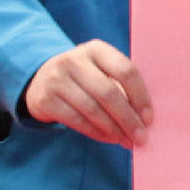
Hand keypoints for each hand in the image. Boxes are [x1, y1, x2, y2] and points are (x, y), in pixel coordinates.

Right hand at [26, 40, 149, 145]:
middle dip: (128, 119)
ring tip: (125, 141)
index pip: (125, 71)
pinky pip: (77, 121)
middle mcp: (74, 60)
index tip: (148, 118)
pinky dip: (96, 133)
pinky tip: (108, 138)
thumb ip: (122, 87)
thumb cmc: (85, 78)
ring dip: (113, 129)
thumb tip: (143, 119)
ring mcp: (57, 79)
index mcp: (96, 49)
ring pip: (92, 109)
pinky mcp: (46, 99)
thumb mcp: (101, 71)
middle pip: (108, 93)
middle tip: (140, 137)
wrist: (41, 79)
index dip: (140, 97)